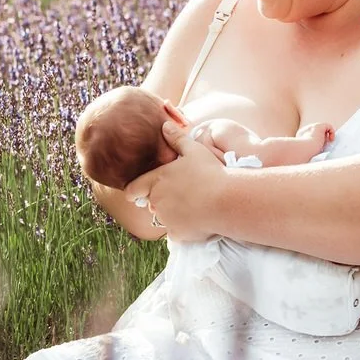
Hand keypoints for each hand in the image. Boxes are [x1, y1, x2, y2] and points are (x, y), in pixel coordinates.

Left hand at [124, 127, 225, 241]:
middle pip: (151, 203)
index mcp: (156, 180)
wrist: (226, 200)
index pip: (132, 189)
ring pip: (164, 217)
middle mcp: (156, 201)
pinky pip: (176, 231)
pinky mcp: (177, 234)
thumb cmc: (210, 171)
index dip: (135, 190)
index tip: (138, 192)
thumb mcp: (194, 150)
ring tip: (194, 205)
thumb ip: (177, 138)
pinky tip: (198, 218)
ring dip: (173, 213)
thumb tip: (165, 125)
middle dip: (162, 199)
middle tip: (183, 194)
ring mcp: (166, 219)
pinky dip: (184, 227)